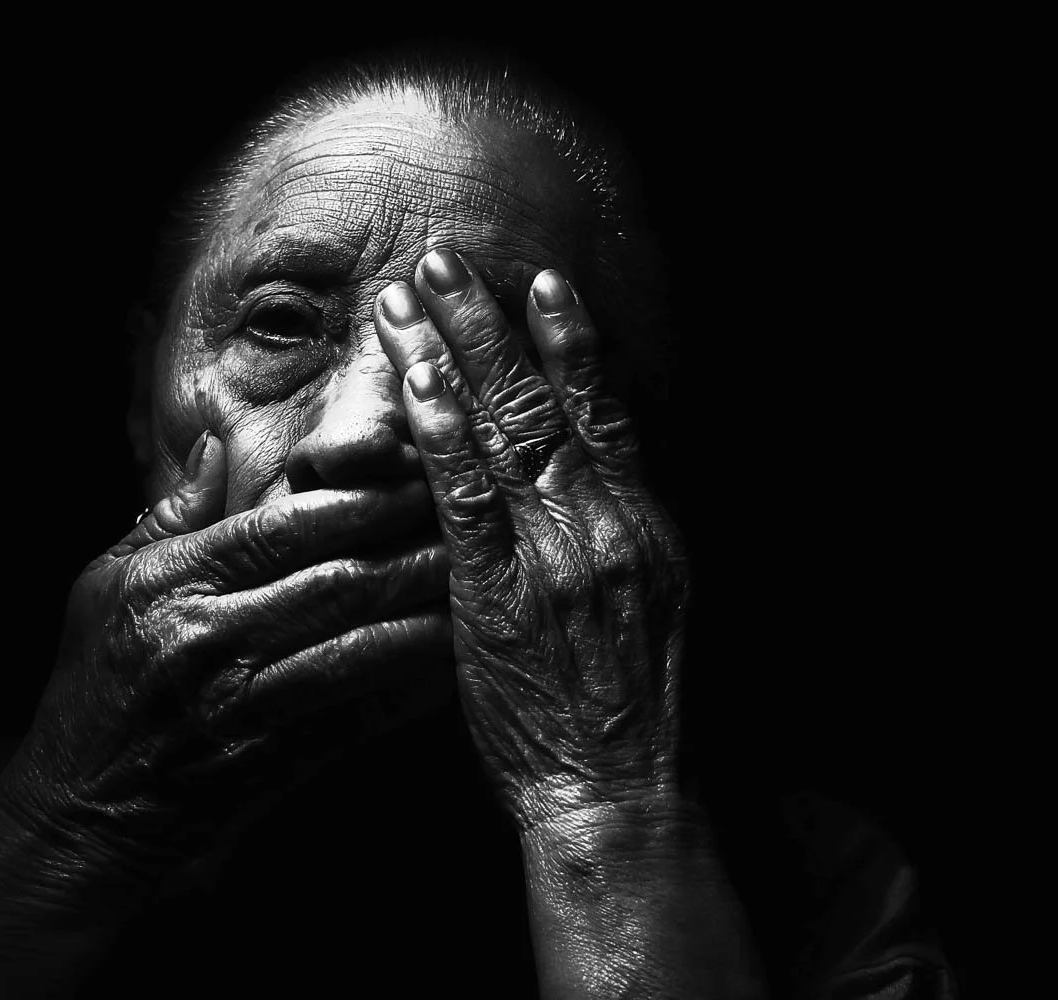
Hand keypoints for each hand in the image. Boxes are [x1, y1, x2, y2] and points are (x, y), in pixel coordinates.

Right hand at [0, 434, 451, 896]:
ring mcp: (247, 706)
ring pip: (359, 649)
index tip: (412, 470)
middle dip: (412, 546)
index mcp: (172, 586)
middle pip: (336, 582)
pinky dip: (412, 685)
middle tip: (468, 517)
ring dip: (426, 613)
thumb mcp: (107, 581)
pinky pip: (361, 715)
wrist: (86, 806)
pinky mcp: (278, 759)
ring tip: (475, 580)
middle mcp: (211, 640)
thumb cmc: (96, 680)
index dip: (357, 498)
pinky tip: (454, 658)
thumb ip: (170, 514)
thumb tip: (216, 444)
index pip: (281, 529)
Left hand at [374, 248, 687, 822]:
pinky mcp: (499, 591)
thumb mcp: (654, 614)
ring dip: (451, 353)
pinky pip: (465, 497)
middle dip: (490, 324)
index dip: (572, 345)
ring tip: (410, 294)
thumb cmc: (634, 713)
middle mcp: (605, 524)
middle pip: (543, 401)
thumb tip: (584, 489)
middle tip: (446, 259)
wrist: (623, 792)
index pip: (605, 415)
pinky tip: (416, 383)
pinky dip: (441, 433)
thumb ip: (617, 545)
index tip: (542, 287)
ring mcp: (553, 554)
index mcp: (645, 527)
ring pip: (500, 431)